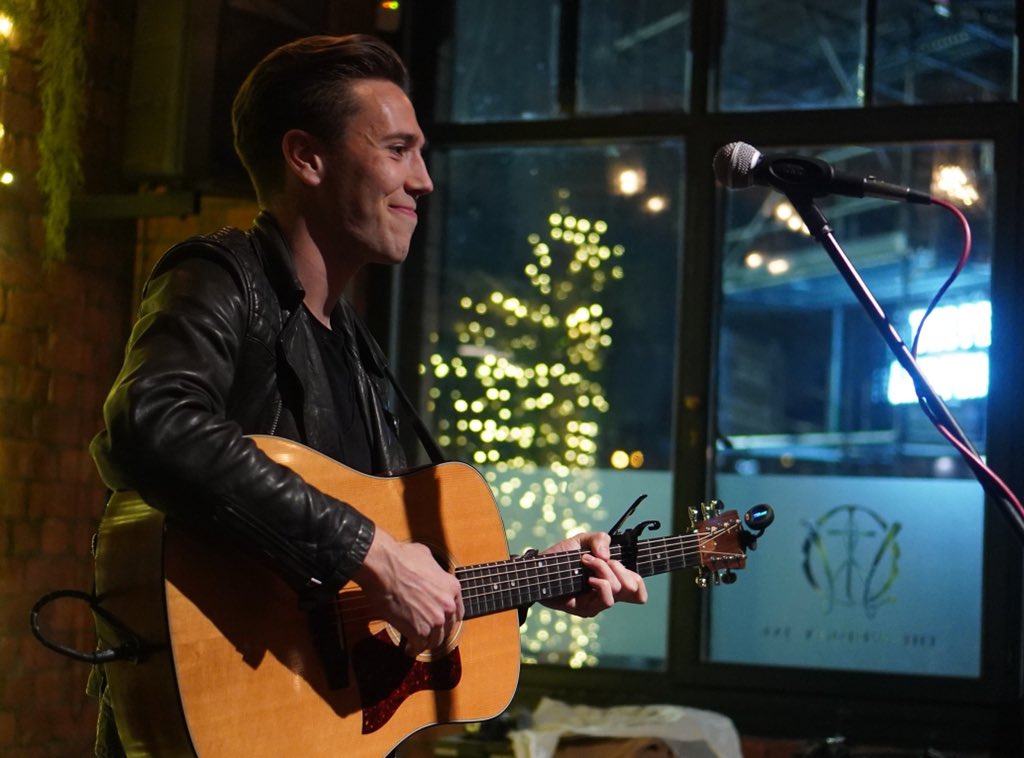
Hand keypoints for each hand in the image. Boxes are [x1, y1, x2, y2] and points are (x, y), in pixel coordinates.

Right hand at [354, 529, 463, 655]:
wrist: (385, 567)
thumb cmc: (402, 558)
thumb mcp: (427, 557)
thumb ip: (434, 570)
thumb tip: (429, 571)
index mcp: (452, 587)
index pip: (458, 611)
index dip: (448, 617)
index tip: (441, 621)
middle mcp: (447, 605)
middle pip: (447, 627)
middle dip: (437, 631)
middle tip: (427, 632)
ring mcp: (435, 620)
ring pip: (435, 640)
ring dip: (426, 642)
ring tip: (418, 642)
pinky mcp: (419, 631)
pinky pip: (419, 647)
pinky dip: (413, 649)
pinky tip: (408, 648)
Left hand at [539, 531, 647, 616]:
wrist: (539, 569)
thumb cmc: (561, 557)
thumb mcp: (582, 540)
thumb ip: (599, 539)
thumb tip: (607, 556)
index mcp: (610, 580)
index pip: (638, 592)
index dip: (638, 580)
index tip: (618, 562)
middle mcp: (607, 594)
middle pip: (633, 588)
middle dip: (620, 567)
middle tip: (600, 559)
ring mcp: (597, 603)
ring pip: (618, 590)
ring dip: (604, 570)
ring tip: (587, 562)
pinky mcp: (587, 610)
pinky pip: (606, 599)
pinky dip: (600, 582)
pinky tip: (587, 577)